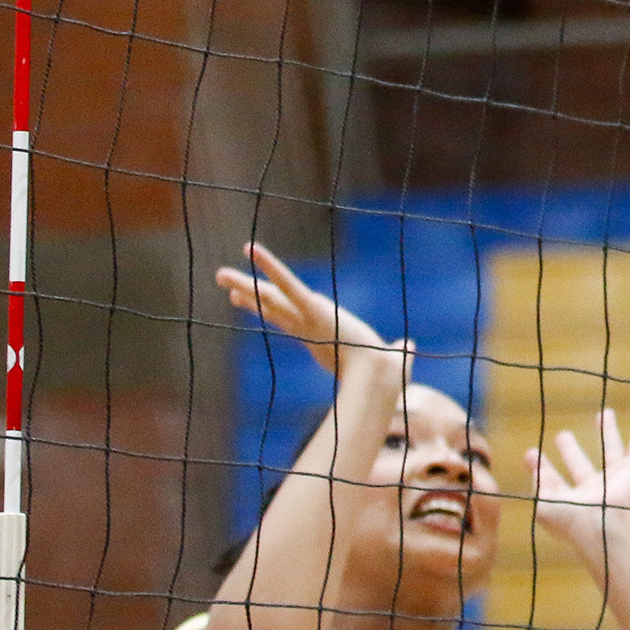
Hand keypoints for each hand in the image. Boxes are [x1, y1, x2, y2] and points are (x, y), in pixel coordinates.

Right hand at [218, 242, 407, 395]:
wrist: (378, 378)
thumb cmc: (387, 376)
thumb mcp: (393, 358)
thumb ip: (399, 350)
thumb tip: (410, 345)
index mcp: (320, 336)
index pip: (285, 318)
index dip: (264, 307)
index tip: (243, 300)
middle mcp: (306, 328)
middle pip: (269, 307)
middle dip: (246, 295)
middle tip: (224, 283)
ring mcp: (306, 319)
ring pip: (270, 297)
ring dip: (245, 282)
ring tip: (219, 273)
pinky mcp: (312, 309)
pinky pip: (287, 284)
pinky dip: (269, 266)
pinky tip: (251, 251)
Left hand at [528, 392, 629, 572]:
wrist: (603, 528)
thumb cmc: (571, 521)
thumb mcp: (544, 505)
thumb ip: (538, 483)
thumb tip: (531, 460)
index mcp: (569, 502)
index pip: (553, 482)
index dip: (541, 468)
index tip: (530, 453)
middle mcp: (591, 491)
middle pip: (580, 466)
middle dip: (570, 451)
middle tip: (563, 435)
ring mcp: (613, 481)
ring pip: (610, 451)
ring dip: (607, 432)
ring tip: (603, 413)